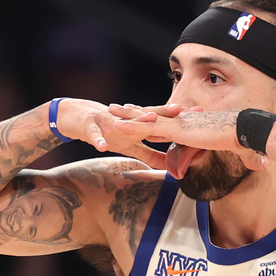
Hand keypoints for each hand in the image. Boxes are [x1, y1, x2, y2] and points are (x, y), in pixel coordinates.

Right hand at [53, 98, 178, 168]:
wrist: (77, 118)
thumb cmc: (108, 131)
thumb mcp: (130, 145)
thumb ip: (150, 154)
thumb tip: (171, 166)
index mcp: (137, 125)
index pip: (162, 120)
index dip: (178, 118)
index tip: (198, 116)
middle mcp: (127, 120)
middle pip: (148, 115)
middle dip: (164, 112)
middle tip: (181, 109)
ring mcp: (109, 122)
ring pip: (124, 121)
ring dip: (137, 120)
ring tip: (150, 119)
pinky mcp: (92, 127)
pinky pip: (95, 135)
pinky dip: (98, 140)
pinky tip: (101, 147)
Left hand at [110, 107, 268, 173]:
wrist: (249, 132)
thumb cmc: (246, 140)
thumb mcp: (234, 152)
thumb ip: (235, 160)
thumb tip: (248, 166)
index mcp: (193, 126)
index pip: (168, 122)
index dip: (153, 118)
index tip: (141, 114)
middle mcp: (183, 122)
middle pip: (153, 116)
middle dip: (134, 112)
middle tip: (117, 108)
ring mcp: (179, 125)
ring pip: (147, 119)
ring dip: (127, 116)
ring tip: (109, 112)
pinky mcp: (177, 131)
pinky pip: (149, 128)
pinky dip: (132, 126)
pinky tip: (117, 125)